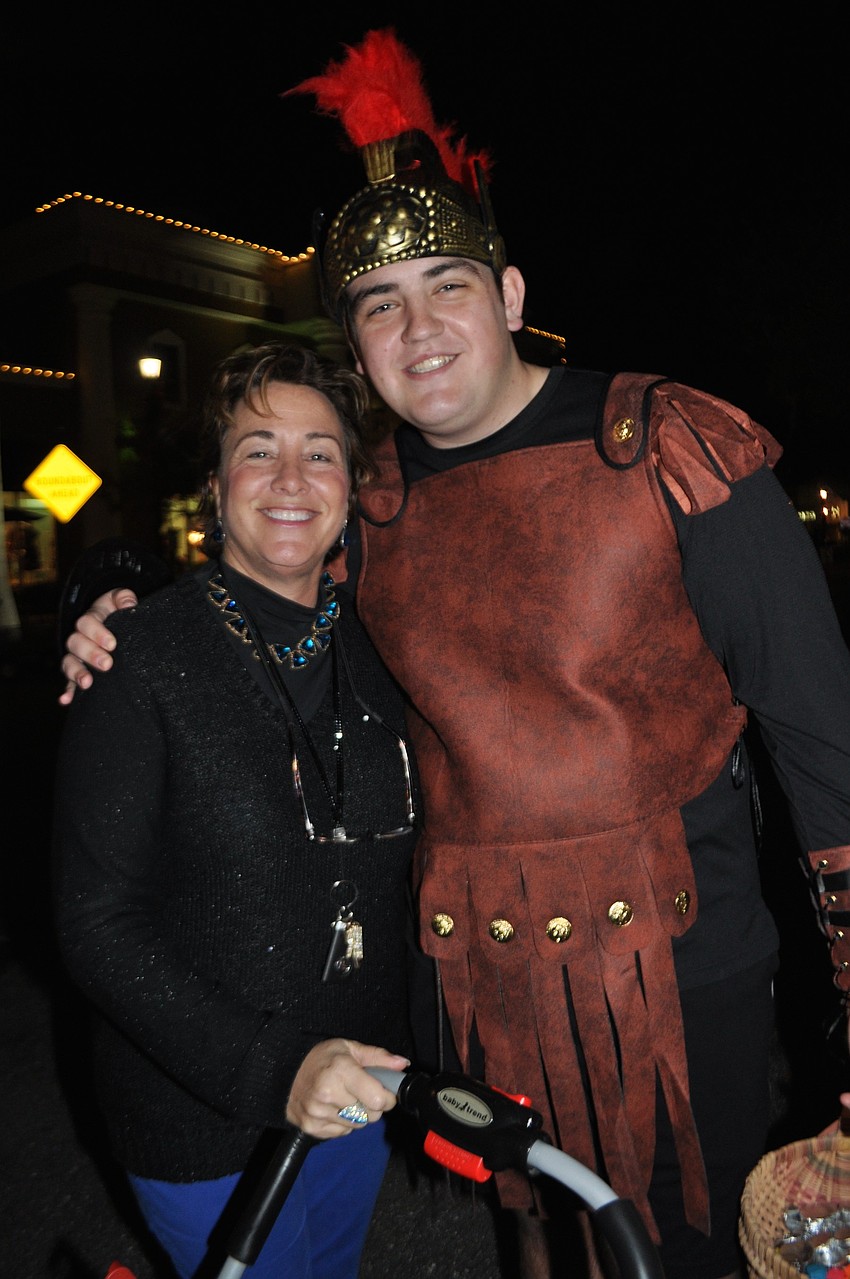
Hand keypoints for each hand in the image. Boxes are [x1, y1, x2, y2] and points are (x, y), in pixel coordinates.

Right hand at [59, 588, 137, 705]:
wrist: (115, 623)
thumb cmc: (118, 611)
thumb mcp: (119, 600)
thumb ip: (123, 597)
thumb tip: (129, 604)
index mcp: (90, 619)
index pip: (86, 623)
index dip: (97, 633)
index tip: (113, 643)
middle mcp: (80, 638)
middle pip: (75, 644)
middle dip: (90, 654)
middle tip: (107, 664)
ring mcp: (77, 656)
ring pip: (69, 663)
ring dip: (76, 673)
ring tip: (87, 683)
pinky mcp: (79, 672)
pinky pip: (69, 682)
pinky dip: (67, 691)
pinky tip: (66, 701)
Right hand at [286, 1039, 409, 1138]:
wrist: (286, 1070)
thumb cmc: (323, 1058)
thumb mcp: (350, 1049)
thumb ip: (378, 1058)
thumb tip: (402, 1065)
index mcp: (341, 1070)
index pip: (378, 1099)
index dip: (386, 1097)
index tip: (383, 1091)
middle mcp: (327, 1092)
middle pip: (370, 1115)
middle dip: (372, 1106)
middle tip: (361, 1092)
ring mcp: (317, 1112)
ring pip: (357, 1125)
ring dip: (357, 1115)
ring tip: (344, 1098)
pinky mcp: (311, 1126)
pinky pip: (342, 1132)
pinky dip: (342, 1123)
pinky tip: (333, 1107)